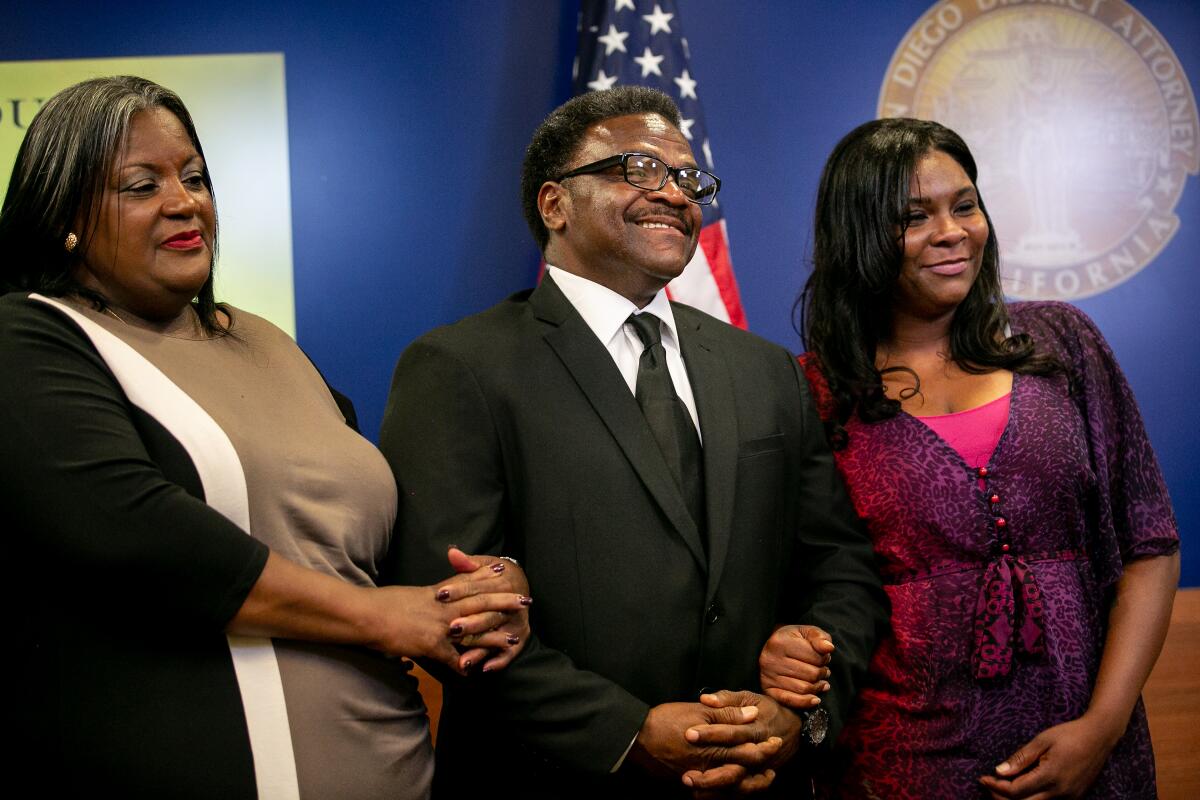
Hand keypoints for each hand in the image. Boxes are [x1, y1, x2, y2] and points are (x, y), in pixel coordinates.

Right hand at [365, 579, 527, 674]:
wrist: (364, 615)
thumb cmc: (380, 603)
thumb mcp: (409, 594)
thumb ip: (426, 597)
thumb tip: (437, 596)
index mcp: (437, 592)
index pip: (467, 581)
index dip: (487, 576)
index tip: (504, 570)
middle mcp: (442, 606)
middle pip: (479, 601)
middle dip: (503, 601)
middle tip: (524, 601)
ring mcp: (438, 625)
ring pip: (474, 629)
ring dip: (495, 635)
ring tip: (514, 638)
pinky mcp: (430, 644)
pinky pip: (452, 658)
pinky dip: (464, 666)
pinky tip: (475, 672)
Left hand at [437, 548, 530, 671]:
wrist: (521, 586)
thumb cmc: (496, 576)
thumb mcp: (484, 566)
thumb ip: (467, 563)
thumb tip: (452, 552)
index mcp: (503, 584)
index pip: (478, 588)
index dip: (459, 590)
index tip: (440, 594)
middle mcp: (511, 606)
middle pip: (488, 615)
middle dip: (470, 623)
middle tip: (451, 629)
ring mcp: (516, 624)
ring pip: (497, 638)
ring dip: (481, 649)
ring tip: (463, 661)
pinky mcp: (519, 638)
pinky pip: (509, 653)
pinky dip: (499, 661)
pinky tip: (484, 669)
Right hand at [628, 699, 782, 789]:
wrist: (637, 739)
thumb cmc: (666, 721)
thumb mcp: (699, 712)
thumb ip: (727, 714)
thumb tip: (752, 714)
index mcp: (715, 748)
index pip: (749, 752)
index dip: (765, 748)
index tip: (775, 742)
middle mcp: (710, 768)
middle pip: (744, 775)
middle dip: (760, 772)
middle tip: (772, 767)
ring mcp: (700, 779)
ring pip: (731, 789)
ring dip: (749, 786)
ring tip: (761, 779)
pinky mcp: (689, 783)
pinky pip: (714, 794)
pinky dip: (728, 792)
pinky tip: (733, 784)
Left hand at [682, 691, 802, 794]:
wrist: (795, 731)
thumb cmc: (768, 711)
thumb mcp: (751, 698)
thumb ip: (727, 699)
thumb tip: (705, 699)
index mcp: (756, 730)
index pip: (731, 733)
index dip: (711, 734)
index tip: (689, 734)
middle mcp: (758, 754)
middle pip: (733, 765)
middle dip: (709, 772)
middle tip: (686, 773)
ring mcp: (758, 769)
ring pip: (736, 785)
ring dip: (712, 786)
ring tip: (689, 783)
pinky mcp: (756, 779)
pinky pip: (739, 792)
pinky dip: (719, 795)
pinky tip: (698, 792)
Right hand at [759, 624, 833, 709]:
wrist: (770, 647)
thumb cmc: (792, 639)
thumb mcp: (806, 632)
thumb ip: (819, 637)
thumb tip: (829, 648)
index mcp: (780, 642)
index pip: (815, 657)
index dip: (825, 659)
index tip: (824, 658)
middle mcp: (771, 659)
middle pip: (811, 674)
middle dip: (822, 674)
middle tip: (823, 671)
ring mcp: (767, 676)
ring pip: (804, 689)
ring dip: (817, 687)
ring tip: (820, 682)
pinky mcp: (767, 689)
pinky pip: (790, 700)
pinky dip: (806, 702)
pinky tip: (815, 699)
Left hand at [978, 715, 1122, 798]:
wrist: (1100, 737)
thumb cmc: (1069, 734)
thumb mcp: (1041, 740)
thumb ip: (1020, 758)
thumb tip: (999, 772)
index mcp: (1051, 776)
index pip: (1015, 791)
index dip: (996, 786)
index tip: (983, 777)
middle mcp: (1061, 792)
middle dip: (1002, 798)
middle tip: (989, 785)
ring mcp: (1069, 798)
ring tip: (1001, 787)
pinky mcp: (1074, 798)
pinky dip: (1031, 799)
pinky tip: (1022, 788)